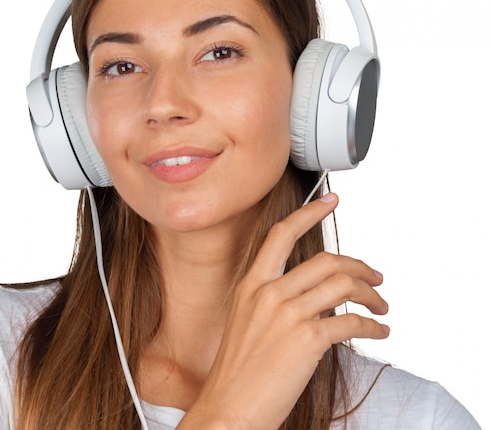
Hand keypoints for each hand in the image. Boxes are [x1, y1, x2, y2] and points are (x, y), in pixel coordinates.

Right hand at [178, 193, 388, 429]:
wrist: (229, 408)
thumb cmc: (238, 371)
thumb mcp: (249, 323)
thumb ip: (279, 302)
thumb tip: (319, 298)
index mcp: (251, 285)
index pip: (282, 234)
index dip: (309, 212)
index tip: (329, 200)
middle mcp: (268, 293)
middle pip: (326, 259)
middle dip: (360, 265)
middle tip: (376, 276)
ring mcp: (287, 314)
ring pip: (343, 285)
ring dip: (371, 294)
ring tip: (381, 305)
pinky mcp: (306, 340)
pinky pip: (351, 321)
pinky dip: (373, 325)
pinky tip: (378, 331)